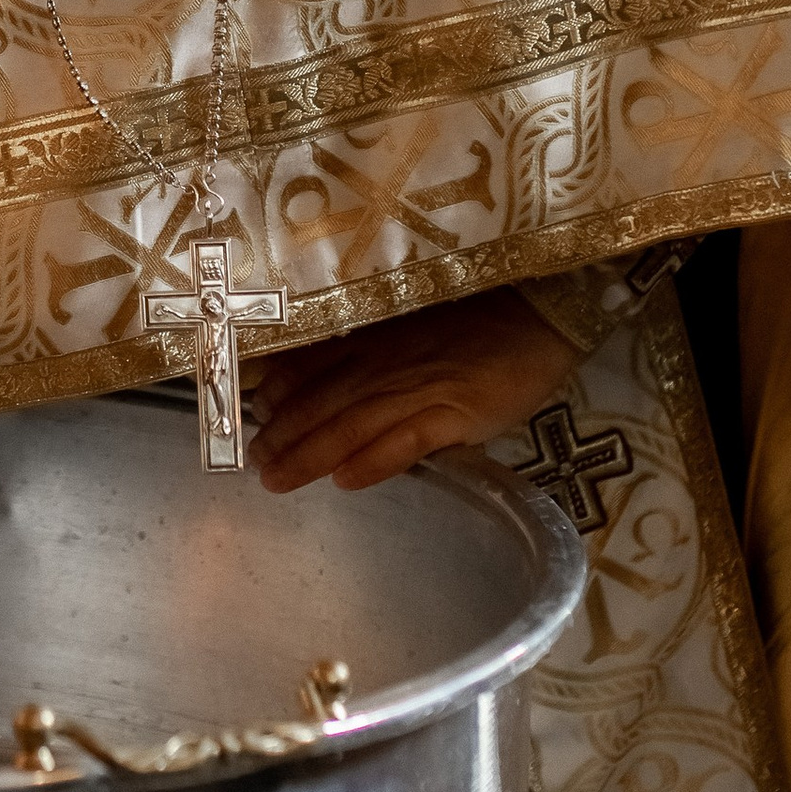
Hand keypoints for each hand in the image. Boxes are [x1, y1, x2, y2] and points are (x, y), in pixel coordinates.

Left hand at [246, 286, 582, 498]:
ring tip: (277, 480)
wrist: (542, 310)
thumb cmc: (479, 318)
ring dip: (309, 453)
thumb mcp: (411, 324)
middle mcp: (385, 360)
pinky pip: (406, 440)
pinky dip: (374, 461)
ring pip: (350, 423)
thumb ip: (371, 348)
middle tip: (251, 462)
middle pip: (320, 401)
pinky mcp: (456, 411)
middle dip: (281, 434)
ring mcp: (419, 386)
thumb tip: (324, 380)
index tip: (248, 417)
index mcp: (372, 335)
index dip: (275, 394)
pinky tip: (347, 481)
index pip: (309, 366)